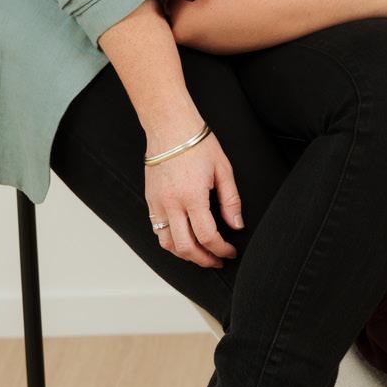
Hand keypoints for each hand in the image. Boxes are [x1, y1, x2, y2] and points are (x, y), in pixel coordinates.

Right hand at [145, 134, 243, 269]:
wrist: (170, 126)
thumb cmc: (198, 143)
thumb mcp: (223, 169)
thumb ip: (231, 200)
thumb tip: (236, 225)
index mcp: (192, 196)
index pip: (207, 236)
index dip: (221, 249)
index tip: (230, 251)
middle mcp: (171, 203)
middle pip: (186, 247)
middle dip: (204, 259)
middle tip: (217, 260)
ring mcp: (157, 204)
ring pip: (168, 244)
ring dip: (186, 255)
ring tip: (202, 255)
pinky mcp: (150, 201)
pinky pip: (157, 231)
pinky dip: (171, 242)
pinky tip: (185, 240)